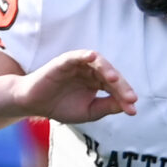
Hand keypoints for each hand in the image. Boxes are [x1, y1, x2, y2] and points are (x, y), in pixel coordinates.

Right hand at [11, 49, 137, 125]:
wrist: (34, 105)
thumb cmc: (60, 107)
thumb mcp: (89, 111)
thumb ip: (107, 107)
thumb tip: (129, 106)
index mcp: (97, 83)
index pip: (115, 87)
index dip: (124, 97)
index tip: (132, 110)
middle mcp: (90, 72)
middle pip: (110, 75)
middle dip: (121, 87)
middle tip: (129, 98)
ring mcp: (78, 66)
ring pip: (97, 63)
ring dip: (108, 70)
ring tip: (115, 80)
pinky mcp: (64, 62)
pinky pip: (76, 56)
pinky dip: (84, 55)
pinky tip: (92, 58)